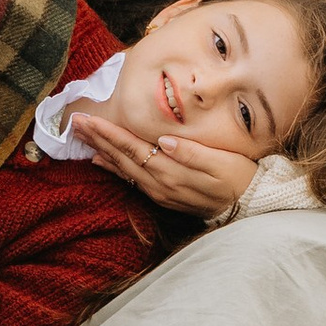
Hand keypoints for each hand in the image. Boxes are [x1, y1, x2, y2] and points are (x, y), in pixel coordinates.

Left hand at [67, 111, 257, 218]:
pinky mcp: (163, 196)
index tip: (88, 120)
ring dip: (101, 152)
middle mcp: (160, 183)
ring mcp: (160, 192)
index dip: (109, 134)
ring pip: (123, 169)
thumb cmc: (239, 177)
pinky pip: (131, 181)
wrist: (250, 205)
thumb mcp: (222, 163)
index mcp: (172, 171)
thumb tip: (164, 140)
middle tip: (75, 123)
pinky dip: (114, 169)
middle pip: (122, 158)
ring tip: (82, 138)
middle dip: (98, 140)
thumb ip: (192, 152)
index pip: (132, 148)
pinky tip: (101, 162)